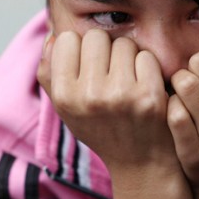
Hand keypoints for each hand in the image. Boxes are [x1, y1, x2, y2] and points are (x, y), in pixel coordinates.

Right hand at [38, 29, 191, 198]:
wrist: (138, 162)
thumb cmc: (98, 127)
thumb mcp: (63, 107)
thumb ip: (49, 71)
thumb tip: (52, 35)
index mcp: (64, 96)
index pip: (67, 39)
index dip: (78, 48)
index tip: (86, 64)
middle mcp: (89, 96)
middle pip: (96, 36)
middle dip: (104, 48)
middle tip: (108, 70)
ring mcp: (121, 96)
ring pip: (123, 44)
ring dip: (127, 56)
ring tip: (126, 79)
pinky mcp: (150, 97)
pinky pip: (146, 56)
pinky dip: (147, 66)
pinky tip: (143, 85)